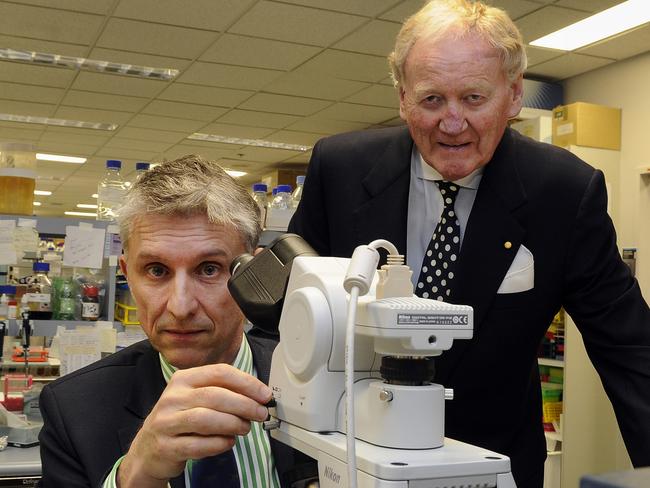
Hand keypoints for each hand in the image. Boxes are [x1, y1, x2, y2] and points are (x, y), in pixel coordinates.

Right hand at [117, 363, 271, 486]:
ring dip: (232, 424)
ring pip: (205, 419)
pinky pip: (197, 445)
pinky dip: (218, 444)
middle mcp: (172, 397)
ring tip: (245, 428)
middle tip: (260, 413)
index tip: (264, 394)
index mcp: (183, 379)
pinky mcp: (165, 446)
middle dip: (244, 404)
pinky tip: (228, 442)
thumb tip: (258, 395)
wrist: (148, 448)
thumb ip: (223, 392)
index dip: (246, 383)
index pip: (219, 372)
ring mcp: (166, 422)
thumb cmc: (181, 419)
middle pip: (215, 395)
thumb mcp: (196, 397)